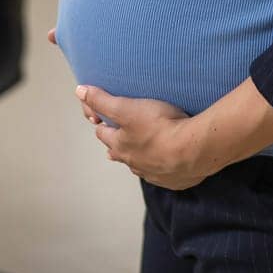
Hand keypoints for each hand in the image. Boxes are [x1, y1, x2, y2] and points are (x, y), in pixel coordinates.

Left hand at [76, 85, 212, 190]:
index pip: (103, 134)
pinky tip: (169, 160)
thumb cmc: (159, 126)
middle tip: (121, 136)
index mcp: (120, 146)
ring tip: (143, 149)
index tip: (103, 118)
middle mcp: (134, 163)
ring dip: (139, 157)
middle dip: (117, 145)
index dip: (102, 124)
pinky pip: (163, 174)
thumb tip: (79, 91)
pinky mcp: (173, 180)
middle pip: (119, 154)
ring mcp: (154, 174)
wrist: (193, 149)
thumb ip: (102, 100)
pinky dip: (163, 166)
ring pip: (140, 166)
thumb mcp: (126, 107)